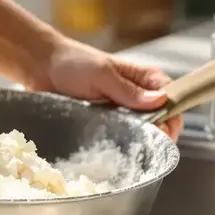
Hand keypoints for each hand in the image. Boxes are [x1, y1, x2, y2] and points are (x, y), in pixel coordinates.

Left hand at [31, 40, 182, 141]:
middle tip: (145, 144)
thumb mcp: (102, 74)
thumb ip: (128, 90)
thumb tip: (161, 100)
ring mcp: (121, 111)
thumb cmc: (73, 63)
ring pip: (142, 132)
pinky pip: (120, 137)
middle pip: (161, 120)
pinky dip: (122, 145)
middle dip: (158, 134)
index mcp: (143, 78)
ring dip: (140, 141)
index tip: (165, 132)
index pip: (172, 98)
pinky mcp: (105, 123)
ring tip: (132, 151)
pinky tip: (118, 152)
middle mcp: (136, 96)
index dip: (173, 116)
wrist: (40, 67)